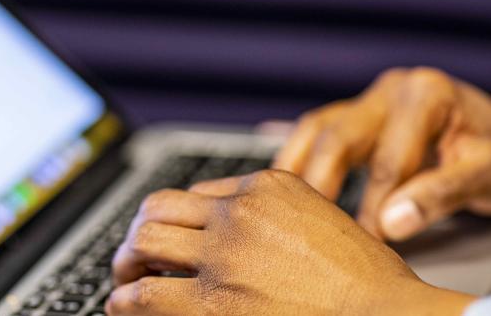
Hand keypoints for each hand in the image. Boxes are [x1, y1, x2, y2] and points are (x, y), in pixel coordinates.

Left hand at [107, 170, 475, 315]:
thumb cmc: (367, 286)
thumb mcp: (322, 223)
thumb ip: (275, 218)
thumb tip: (231, 232)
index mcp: (267, 187)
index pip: (198, 194)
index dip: (179, 220)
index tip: (173, 236)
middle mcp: (238, 213)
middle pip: (158, 208)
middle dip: (140, 232)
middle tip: (134, 254)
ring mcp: (222, 255)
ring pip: (143, 242)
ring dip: (125, 262)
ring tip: (123, 279)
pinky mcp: (211, 302)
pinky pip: (144, 295)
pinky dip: (125, 301)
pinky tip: (124, 307)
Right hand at [273, 67, 490, 240]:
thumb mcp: (483, 173)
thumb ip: (438, 196)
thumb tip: (391, 224)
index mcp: (426, 95)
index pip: (390, 160)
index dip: (377, 206)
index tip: (369, 241)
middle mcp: (391, 90)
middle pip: (338, 138)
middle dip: (325, 187)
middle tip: (316, 227)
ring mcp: (368, 98)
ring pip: (315, 129)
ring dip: (298, 168)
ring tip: (286, 204)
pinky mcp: (353, 111)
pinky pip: (313, 130)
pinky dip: (297, 157)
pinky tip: (287, 183)